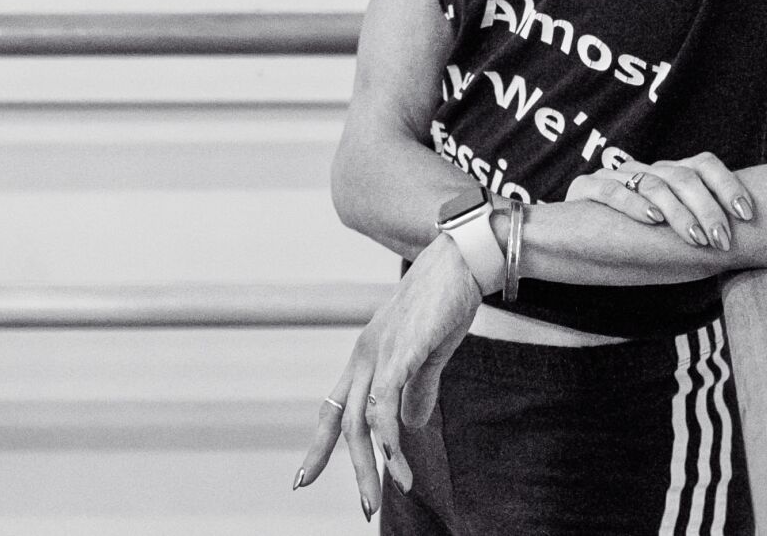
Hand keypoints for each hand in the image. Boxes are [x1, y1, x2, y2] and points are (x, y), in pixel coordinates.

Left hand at [292, 231, 483, 515]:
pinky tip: (399, 468)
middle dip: (346, 468)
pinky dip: (390, 443)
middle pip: (341, 422)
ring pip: (359, 424)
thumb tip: (411, 425)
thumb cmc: (447, 300)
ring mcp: (379, 354)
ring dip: (369, 467)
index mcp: (367, 355)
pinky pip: (384, 408)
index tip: (304, 477)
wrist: (462, 259)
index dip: (320, 444)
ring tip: (377, 500)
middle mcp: (364, 356)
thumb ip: (418, 388)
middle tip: (360, 508)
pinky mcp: (401, 354)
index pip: (333, 406)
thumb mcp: (429, 351)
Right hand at [564, 151, 754, 250]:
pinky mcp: (585, 188)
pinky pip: (612, 189)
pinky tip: (652, 220)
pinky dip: (634, 203)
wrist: (562, 247)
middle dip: (708, 208)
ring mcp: (615, 177)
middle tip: (722, 240)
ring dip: (679, 212)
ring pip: (654, 183)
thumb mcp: (669, 243)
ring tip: (695, 238)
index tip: (747, 215)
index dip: (729, 185)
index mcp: (666, 176)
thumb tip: (747, 247)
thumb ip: (698, 235)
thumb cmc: (624, 249)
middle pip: (684, 176)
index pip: (705, 165)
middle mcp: (644, 170)